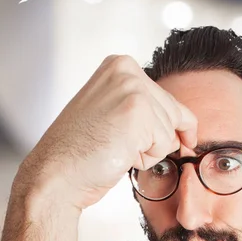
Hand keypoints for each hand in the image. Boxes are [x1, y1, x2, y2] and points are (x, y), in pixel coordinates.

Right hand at [16, 55, 197, 209]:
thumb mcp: (114, 115)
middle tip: (117, 145)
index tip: (171, 138)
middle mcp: (127, 71)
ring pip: (171, 132)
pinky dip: (146, 159)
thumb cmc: (81, 152)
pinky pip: (165, 145)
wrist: (57, 174)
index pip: (168, 99)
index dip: (171, 126)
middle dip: (155, 140)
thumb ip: (145, 109)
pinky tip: (119, 154)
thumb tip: (184, 128)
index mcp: (120, 66)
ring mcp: (132, 89)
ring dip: (148, 151)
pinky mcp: (137, 112)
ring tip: (115, 148)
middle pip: (175, 115)